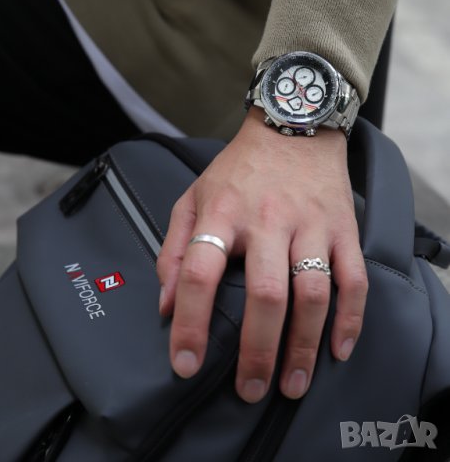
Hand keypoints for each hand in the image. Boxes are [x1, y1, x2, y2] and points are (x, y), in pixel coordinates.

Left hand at [157, 107, 367, 402]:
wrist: (293, 129)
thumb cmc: (238, 170)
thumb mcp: (193, 197)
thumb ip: (174, 249)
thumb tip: (167, 305)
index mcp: (222, 212)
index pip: (200, 273)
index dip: (190, 324)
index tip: (186, 364)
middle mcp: (268, 220)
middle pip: (264, 293)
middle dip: (257, 351)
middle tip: (249, 390)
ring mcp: (310, 225)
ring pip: (311, 293)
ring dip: (303, 346)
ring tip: (292, 384)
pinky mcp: (342, 228)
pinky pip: (353, 279)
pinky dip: (350, 319)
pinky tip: (337, 350)